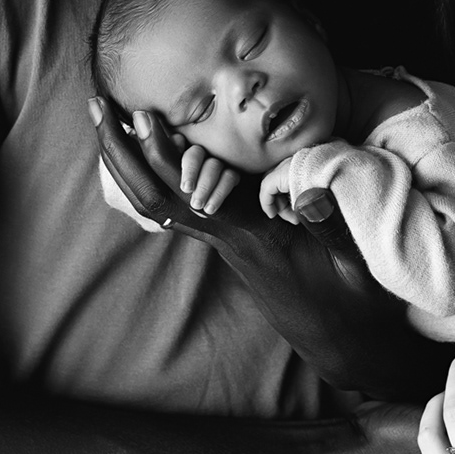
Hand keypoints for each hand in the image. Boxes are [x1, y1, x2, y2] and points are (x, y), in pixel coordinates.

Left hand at [90, 95, 451, 399]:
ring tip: (110, 119)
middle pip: (156, 198)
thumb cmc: (356, 304)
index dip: (164, 156)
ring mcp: (228, 243)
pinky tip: (152, 152)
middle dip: (123, 154)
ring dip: (132, 163)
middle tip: (97, 105)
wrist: (348, 347)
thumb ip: (333, 225)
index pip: (192, 197)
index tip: (142, 115)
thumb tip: (310, 190)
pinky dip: (161, 176)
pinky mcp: (235, 242)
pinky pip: (183, 209)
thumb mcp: (357, 263)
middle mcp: (229, 240)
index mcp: (253, 239)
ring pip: (163, 204)